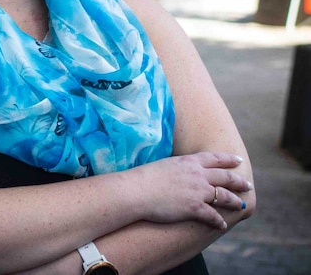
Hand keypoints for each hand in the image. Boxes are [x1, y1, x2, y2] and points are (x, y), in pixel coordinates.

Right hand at [132, 151, 251, 229]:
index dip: (228, 159)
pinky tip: (222, 225)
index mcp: (189, 162)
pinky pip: (213, 215)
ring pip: (224, 196)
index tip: (238, 160)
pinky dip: (219, 221)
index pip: (215, 158)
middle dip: (239, 181)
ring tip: (240, 204)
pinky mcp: (194, 208)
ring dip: (234, 201)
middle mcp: (198, 175)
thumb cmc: (144, 177)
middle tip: (247, 184)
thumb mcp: (164, 164)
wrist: (136, 190)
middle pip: (225, 176)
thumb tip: (181, 171)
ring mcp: (198, 191)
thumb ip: (178, 167)